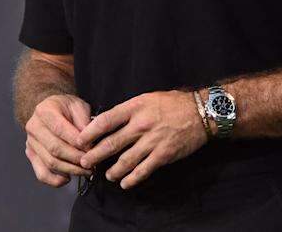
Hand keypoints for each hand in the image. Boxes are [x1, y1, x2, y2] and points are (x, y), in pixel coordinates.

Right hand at [24, 94, 92, 186]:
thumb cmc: (66, 108)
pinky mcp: (32, 155)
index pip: (60, 129)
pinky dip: (55, 180)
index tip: (91, 148)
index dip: (76, 141)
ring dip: (70, 170)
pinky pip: (41, 173)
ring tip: (86, 171)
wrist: (50, 110)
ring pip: (50, 162)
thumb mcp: (78, 105)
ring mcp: (31, 143)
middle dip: (76, 158)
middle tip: (91, 162)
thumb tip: (89, 142)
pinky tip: (68, 178)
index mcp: (44, 111)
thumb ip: (83, 121)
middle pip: (55, 148)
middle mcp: (34, 127)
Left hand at [76, 90, 206, 188]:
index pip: (106, 120)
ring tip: (107, 175)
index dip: (90, 132)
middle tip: (85, 162)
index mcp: (135, 107)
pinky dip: (132, 179)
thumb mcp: (147, 98)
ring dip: (113, 170)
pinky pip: (144, 170)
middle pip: (112, 143)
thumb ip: (128, 110)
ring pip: (126, 160)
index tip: (80, 140)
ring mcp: (153, 141)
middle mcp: (142, 124)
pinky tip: (125, 183)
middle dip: (95, 155)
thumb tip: (107, 122)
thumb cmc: (172, 103)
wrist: (201, 112)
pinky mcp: (163, 154)